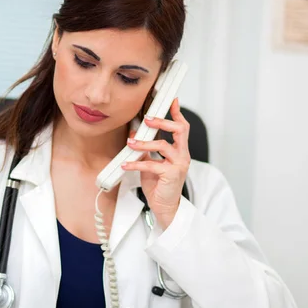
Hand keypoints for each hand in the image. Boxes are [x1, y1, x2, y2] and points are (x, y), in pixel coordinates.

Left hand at [122, 98, 190, 229]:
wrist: (165, 207)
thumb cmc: (159, 185)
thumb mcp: (152, 163)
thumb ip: (147, 150)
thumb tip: (135, 135)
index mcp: (180, 151)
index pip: (182, 127)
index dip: (177, 113)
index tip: (172, 100)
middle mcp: (183, 155)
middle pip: (180, 130)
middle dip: (162, 121)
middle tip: (147, 118)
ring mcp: (179, 165)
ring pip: (163, 145)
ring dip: (144, 142)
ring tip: (130, 143)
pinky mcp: (171, 175)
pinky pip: (152, 164)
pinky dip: (136, 163)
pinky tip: (125, 164)